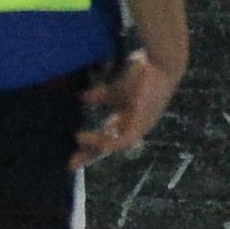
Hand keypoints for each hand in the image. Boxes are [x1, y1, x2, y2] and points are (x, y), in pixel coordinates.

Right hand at [73, 47, 177, 166]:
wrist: (159, 64)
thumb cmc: (142, 74)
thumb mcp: (115, 88)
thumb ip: (101, 96)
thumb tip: (81, 98)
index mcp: (126, 118)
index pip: (105, 135)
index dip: (89, 142)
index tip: (71, 146)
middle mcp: (132, 126)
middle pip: (107, 146)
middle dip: (89, 154)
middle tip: (71, 164)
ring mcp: (137, 126)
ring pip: (113, 145)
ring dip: (95, 145)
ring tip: (78, 139)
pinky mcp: (140, 124)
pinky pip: (122, 140)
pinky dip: (107, 142)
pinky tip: (93, 139)